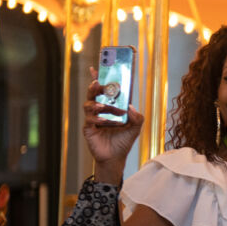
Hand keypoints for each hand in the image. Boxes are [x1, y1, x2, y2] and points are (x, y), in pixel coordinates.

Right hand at [82, 67, 143, 182]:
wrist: (116, 157)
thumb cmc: (124, 140)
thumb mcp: (136, 126)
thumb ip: (137, 116)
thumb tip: (130, 106)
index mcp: (110, 106)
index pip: (103, 90)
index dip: (99, 78)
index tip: (97, 67)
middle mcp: (100, 110)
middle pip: (93, 93)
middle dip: (95, 87)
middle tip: (99, 83)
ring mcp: (93, 119)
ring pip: (89, 105)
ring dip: (97, 104)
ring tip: (103, 106)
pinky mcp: (89, 128)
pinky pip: (90, 120)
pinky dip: (98, 119)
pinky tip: (105, 122)